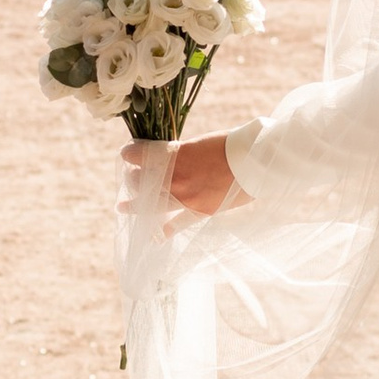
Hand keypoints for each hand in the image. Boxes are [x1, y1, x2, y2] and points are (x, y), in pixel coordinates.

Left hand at [115, 134, 242, 229]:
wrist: (256, 161)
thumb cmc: (231, 144)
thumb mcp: (199, 142)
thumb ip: (180, 153)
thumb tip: (168, 160)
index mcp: (175, 155)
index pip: (140, 155)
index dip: (130, 153)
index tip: (126, 154)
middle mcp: (176, 178)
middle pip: (143, 180)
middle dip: (134, 178)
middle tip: (130, 178)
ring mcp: (187, 198)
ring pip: (153, 203)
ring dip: (136, 205)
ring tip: (122, 207)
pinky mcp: (200, 211)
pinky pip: (178, 224)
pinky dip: (166, 230)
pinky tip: (156, 236)